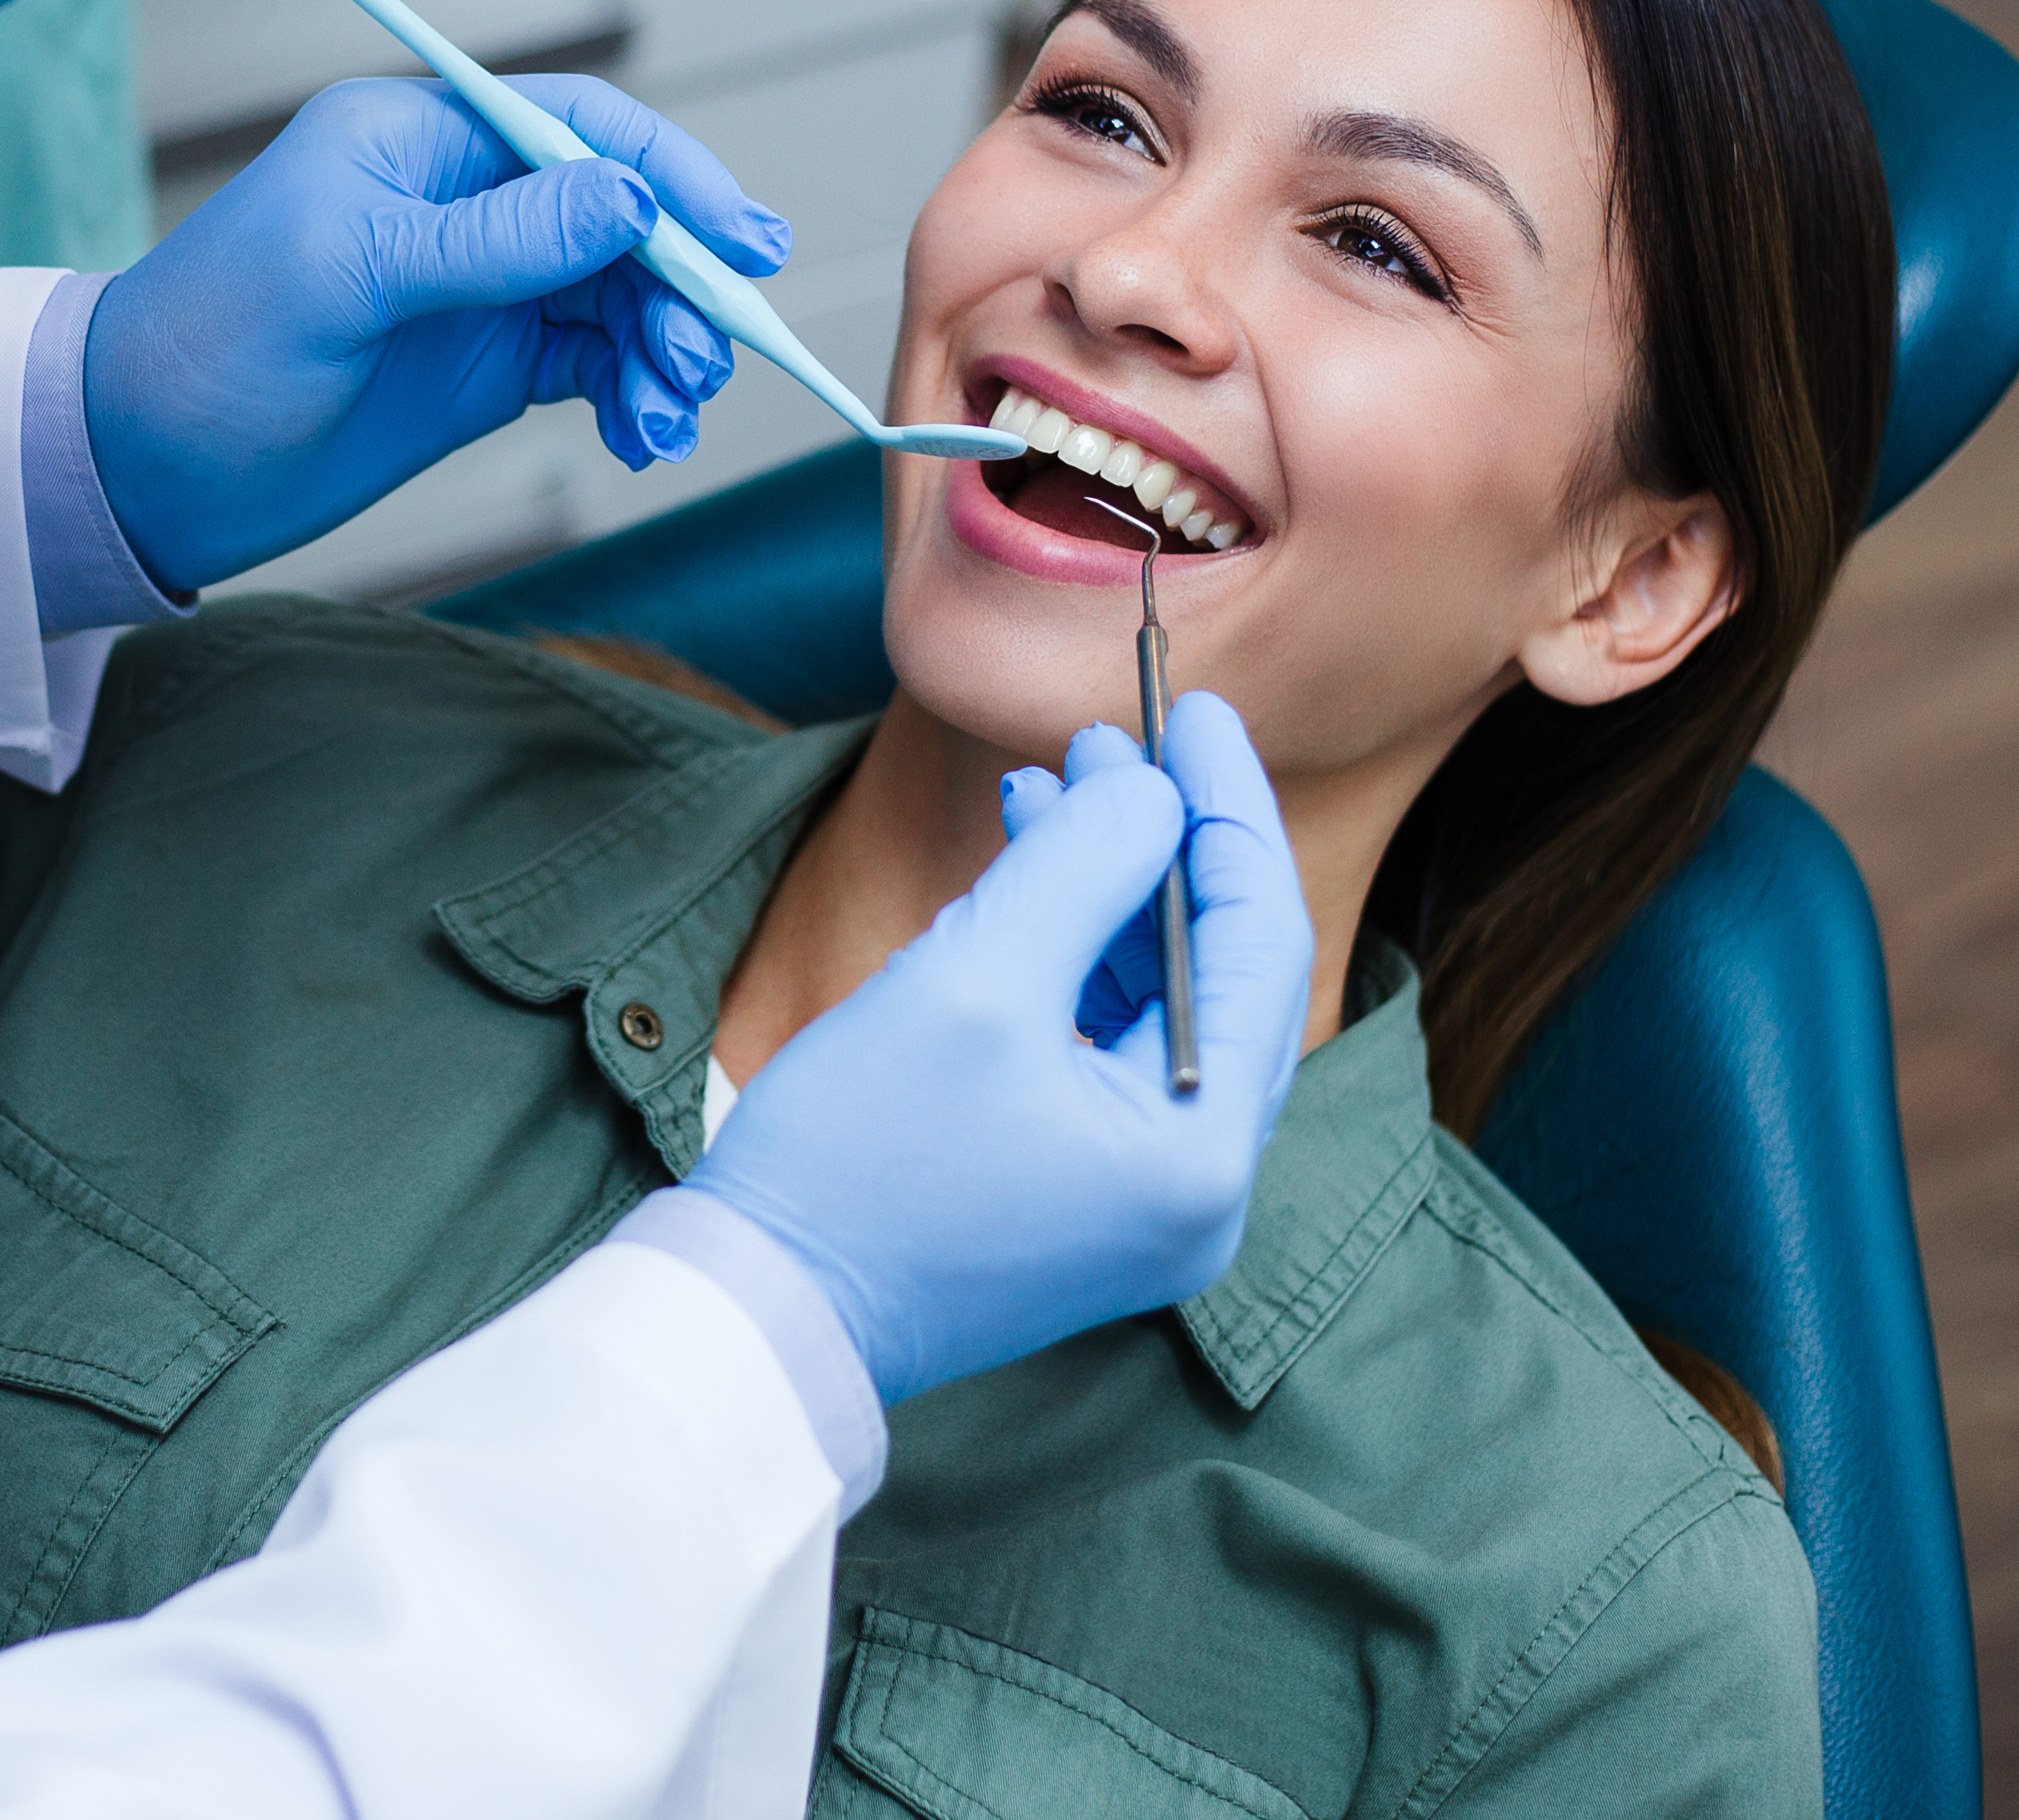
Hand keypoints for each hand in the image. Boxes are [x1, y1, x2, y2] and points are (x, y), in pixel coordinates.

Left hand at [82, 74, 790, 591]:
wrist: (141, 462)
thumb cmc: (214, 340)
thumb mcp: (353, 274)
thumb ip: (496, 239)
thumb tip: (630, 201)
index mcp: (426, 139)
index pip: (584, 129)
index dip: (674, 178)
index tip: (741, 243)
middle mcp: (467, 200)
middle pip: (624, 219)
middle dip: (680, 284)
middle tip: (705, 356)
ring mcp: (485, 285)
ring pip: (621, 298)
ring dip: (664, 350)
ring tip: (666, 413)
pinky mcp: (488, 364)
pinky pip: (595, 364)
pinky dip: (633, 395)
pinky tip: (643, 435)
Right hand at [687, 708, 1317, 1401]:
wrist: (760, 1309)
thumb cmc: (858, 1159)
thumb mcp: (975, 978)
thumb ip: (1083, 864)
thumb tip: (1152, 792)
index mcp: (1200, 1156)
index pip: (1258, 945)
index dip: (1228, 810)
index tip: (1199, 710)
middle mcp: (1199, 1193)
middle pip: (1221, 974)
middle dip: (1168, 843)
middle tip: (1123, 735)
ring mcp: (1143, 1204)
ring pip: (1161, 1003)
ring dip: (1113, 890)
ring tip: (1052, 785)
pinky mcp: (1083, 1196)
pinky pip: (1109, 1047)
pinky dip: (1076, 956)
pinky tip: (1023, 875)